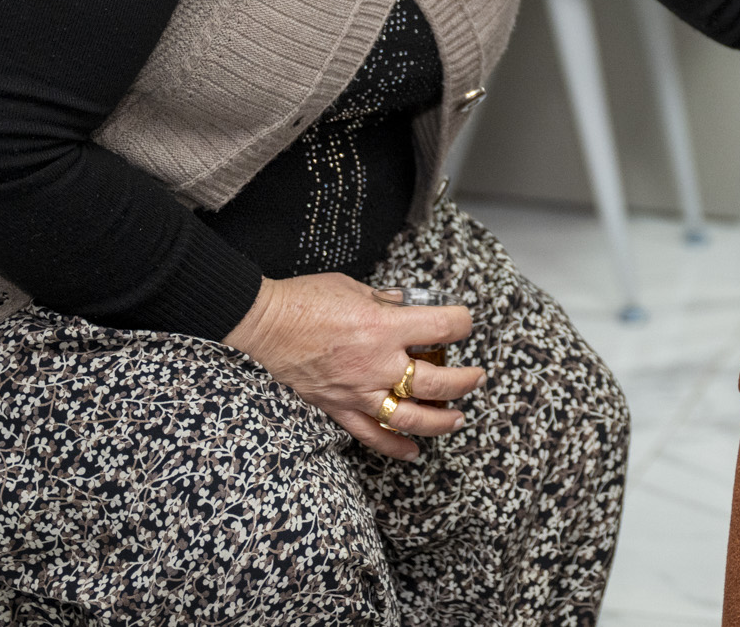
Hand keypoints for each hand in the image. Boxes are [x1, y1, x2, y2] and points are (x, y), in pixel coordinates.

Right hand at [224, 272, 485, 460]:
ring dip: (440, 421)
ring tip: (457, 418)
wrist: (263, 323)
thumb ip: (385, 301)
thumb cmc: (304, 300)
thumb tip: (403, 303)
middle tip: (476, 377)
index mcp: (384, 326)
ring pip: (410, 417)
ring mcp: (358, 390)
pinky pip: (370, 435)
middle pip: (437, 381)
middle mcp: (377, 363)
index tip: (465, 323)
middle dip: (464, 381)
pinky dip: (393, 447)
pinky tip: (413, 452)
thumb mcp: (354, 288)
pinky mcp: (338, 407)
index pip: (442, 328)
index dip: (462, 324)